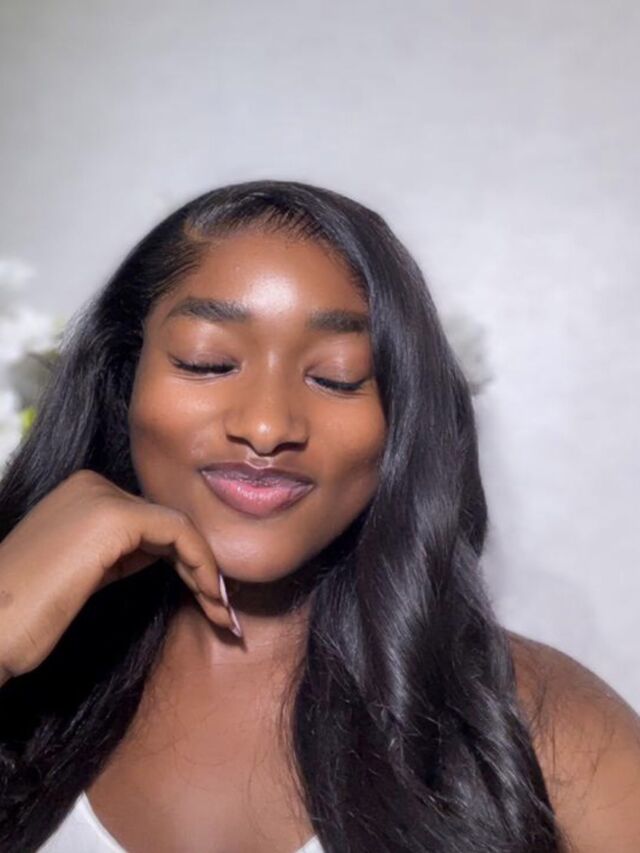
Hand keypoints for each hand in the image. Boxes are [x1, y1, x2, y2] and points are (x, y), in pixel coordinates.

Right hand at [0, 468, 239, 685]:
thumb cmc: (26, 614)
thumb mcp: (83, 572)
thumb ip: (120, 552)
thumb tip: (161, 551)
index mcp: (82, 493)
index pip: (152, 521)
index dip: (185, 560)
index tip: (208, 600)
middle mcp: (92, 484)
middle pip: (168, 523)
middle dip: (201, 568)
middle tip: (222, 612)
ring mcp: (100, 496)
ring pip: (180, 528)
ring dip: (208, 572)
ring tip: (222, 614)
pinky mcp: (112, 517)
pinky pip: (178, 535)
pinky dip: (202, 566)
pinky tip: (211, 598)